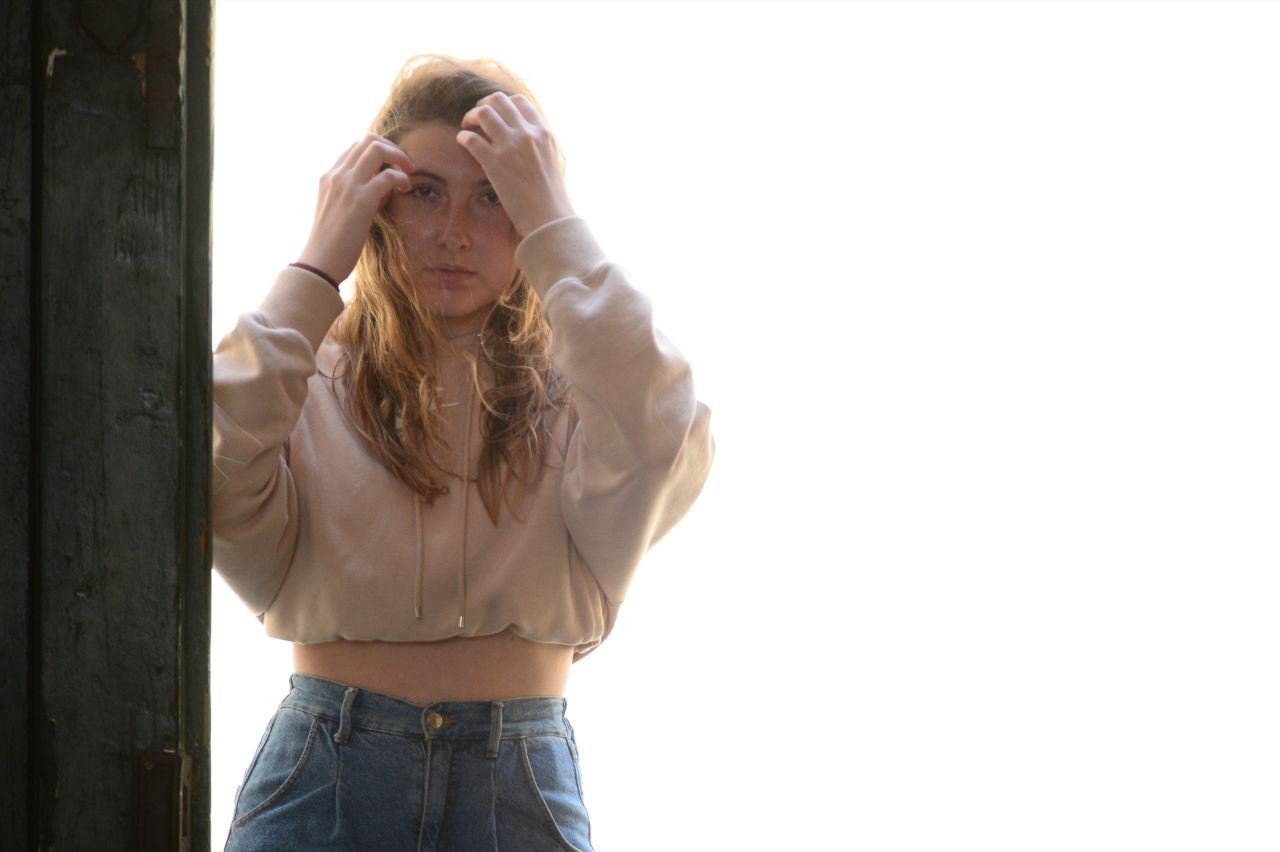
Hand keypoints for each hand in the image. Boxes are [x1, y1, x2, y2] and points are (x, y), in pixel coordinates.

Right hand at [297, 133, 413, 282]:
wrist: (319, 263)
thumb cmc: (333, 244)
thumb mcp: (340, 211)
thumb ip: (356, 195)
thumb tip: (383, 189)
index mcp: (329, 177)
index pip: (356, 147)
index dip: (379, 150)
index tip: (392, 166)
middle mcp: (336, 176)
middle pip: (368, 141)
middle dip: (393, 149)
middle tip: (407, 166)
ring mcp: (347, 186)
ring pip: (377, 150)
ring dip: (399, 157)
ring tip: (410, 173)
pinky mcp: (360, 201)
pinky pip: (388, 176)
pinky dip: (402, 178)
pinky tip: (405, 189)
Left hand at [456, 92, 576, 237]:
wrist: (549, 217)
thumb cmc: (550, 195)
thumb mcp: (551, 160)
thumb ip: (538, 144)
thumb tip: (523, 138)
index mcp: (543, 132)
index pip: (519, 102)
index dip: (503, 104)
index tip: (496, 114)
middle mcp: (527, 134)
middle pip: (498, 100)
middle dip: (483, 105)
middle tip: (477, 117)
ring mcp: (510, 146)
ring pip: (483, 113)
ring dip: (470, 116)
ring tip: (467, 126)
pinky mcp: (494, 162)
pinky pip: (470, 138)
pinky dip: (463, 137)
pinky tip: (463, 142)